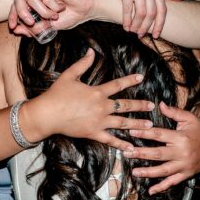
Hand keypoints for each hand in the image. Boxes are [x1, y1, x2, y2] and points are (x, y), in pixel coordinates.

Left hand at [8, 0, 90, 38]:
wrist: (85, 11)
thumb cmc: (68, 17)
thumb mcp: (48, 27)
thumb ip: (33, 29)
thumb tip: (17, 31)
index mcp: (33, 1)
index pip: (16, 5)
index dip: (12, 15)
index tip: (13, 27)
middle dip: (22, 12)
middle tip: (31, 22)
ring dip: (43, 13)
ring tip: (54, 16)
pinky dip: (53, 7)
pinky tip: (62, 8)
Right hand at [25, 48, 154, 149]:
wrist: (47, 114)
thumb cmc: (57, 95)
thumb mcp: (69, 75)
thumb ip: (82, 64)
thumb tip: (91, 51)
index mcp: (97, 92)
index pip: (118, 85)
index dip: (130, 80)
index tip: (141, 77)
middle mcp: (102, 107)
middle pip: (125, 106)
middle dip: (140, 105)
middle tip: (152, 106)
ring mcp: (99, 121)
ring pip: (123, 123)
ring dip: (137, 124)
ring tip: (149, 126)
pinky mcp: (93, 133)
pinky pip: (110, 140)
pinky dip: (121, 144)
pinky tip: (131, 147)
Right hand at [99, 0, 182, 37]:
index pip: (162, 8)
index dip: (160, 24)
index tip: (156, 36)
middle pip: (152, 12)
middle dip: (146, 26)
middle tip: (141, 35)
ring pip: (141, 11)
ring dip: (136, 25)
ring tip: (133, 32)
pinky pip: (128, 8)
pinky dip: (127, 20)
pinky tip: (126, 27)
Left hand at [126, 101, 199, 193]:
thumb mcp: (190, 119)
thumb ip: (175, 112)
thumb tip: (160, 104)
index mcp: (181, 137)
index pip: (159, 135)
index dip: (144, 133)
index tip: (131, 131)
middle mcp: (181, 153)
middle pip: (158, 154)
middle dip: (141, 154)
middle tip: (127, 153)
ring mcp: (183, 165)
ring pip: (163, 170)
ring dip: (148, 172)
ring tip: (135, 172)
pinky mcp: (185, 175)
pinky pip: (172, 182)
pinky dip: (161, 187)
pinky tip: (150, 191)